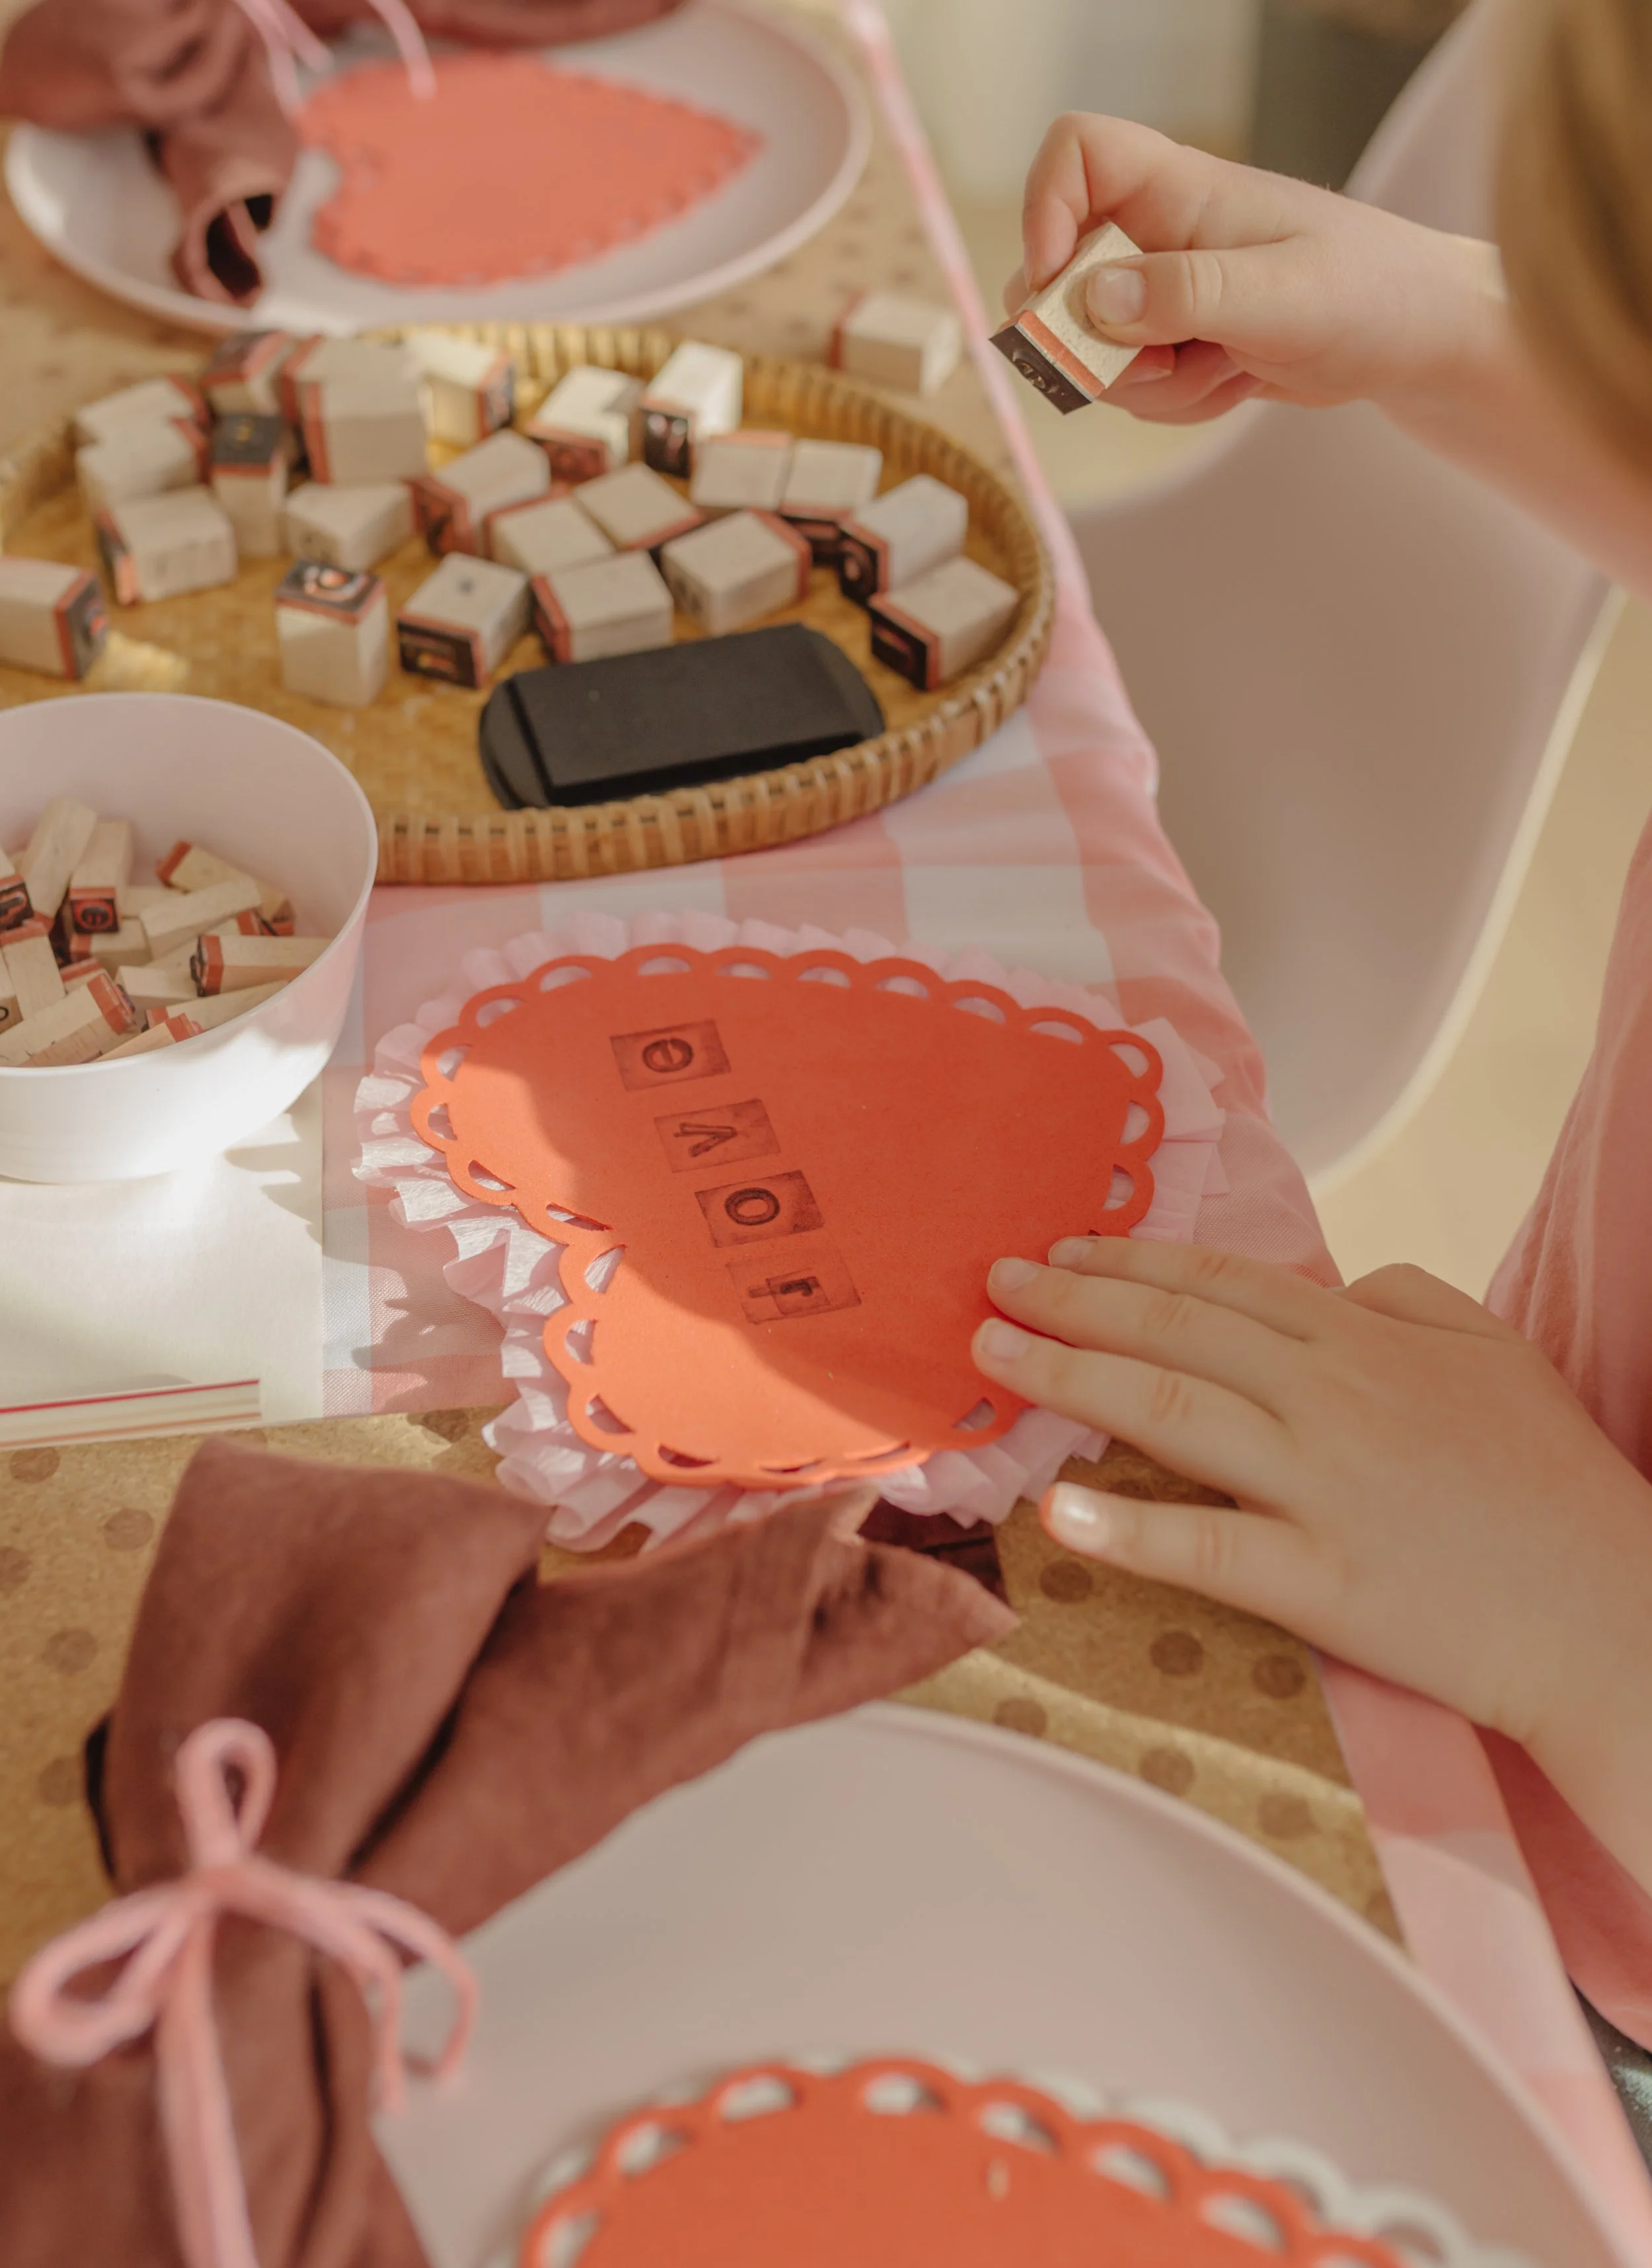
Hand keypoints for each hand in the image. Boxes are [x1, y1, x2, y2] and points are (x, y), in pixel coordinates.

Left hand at [971, 1237, 1651, 1882]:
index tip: (1059, 1250)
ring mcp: (1328, 1488)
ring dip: (1068, 1379)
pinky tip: (1058, 1511)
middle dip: (1071, 1301)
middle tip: (991, 1285)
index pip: (1222, 1285)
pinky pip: (1209, 1548)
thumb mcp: (1494, 1354)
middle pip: (1176, 1332)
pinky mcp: (1327, 1583)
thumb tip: (1330, 1286)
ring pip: (1172, 1413)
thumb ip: (1405, 1300)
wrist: (1617, 1615)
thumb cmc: (1556, 1484)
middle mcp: (1336, 1398)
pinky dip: (1129, 1527)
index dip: (1130, 1262)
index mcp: (1369, 1341)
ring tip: (992, 1358)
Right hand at [1006, 113, 1507, 426]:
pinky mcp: (1178, 335)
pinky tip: (1232, 382)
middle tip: (1161, 363)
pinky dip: (1171, 400)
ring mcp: (1167, 286)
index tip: (1059, 288)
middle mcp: (1162, 231)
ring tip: (1224, 370)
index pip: (1076, 155)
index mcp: (1183, 190)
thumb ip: (1185, 294)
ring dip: (1145, 383)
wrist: (1417, 337)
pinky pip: (1131, 380)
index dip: (1045, 213)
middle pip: (1062, 273)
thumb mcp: (1281, 298)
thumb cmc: (1370, 293)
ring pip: (1094, 344)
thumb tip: (1090, 299)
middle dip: (1098, 343)